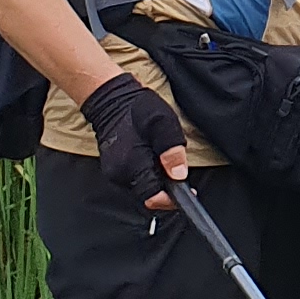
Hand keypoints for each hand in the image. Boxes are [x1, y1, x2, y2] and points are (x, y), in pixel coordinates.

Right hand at [82, 73, 190, 208]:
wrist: (111, 98)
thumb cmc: (137, 108)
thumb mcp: (163, 123)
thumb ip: (171, 149)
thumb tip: (179, 175)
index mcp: (132, 165)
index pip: (154, 197)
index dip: (172, 199)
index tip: (188, 192)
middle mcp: (119, 174)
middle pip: (149, 195)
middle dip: (166, 189)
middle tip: (178, 171)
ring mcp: (114, 173)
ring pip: (143, 188)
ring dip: (157, 181)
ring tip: (164, 161)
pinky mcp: (114, 169)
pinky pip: (135, 179)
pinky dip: (147, 174)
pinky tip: (152, 158)